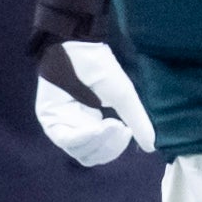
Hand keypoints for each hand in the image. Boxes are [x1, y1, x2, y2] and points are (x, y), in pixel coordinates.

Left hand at [34, 40, 153, 165]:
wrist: (78, 45)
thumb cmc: (100, 66)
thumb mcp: (123, 96)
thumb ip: (136, 120)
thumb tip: (152, 146)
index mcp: (89, 123)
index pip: (100, 150)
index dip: (115, 148)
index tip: (128, 132)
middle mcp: (73, 127)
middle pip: (90, 155)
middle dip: (110, 147)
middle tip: (124, 131)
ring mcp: (60, 125)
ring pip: (79, 151)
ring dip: (100, 143)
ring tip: (114, 125)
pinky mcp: (48, 119)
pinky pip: (67, 139)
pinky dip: (86, 137)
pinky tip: (101, 126)